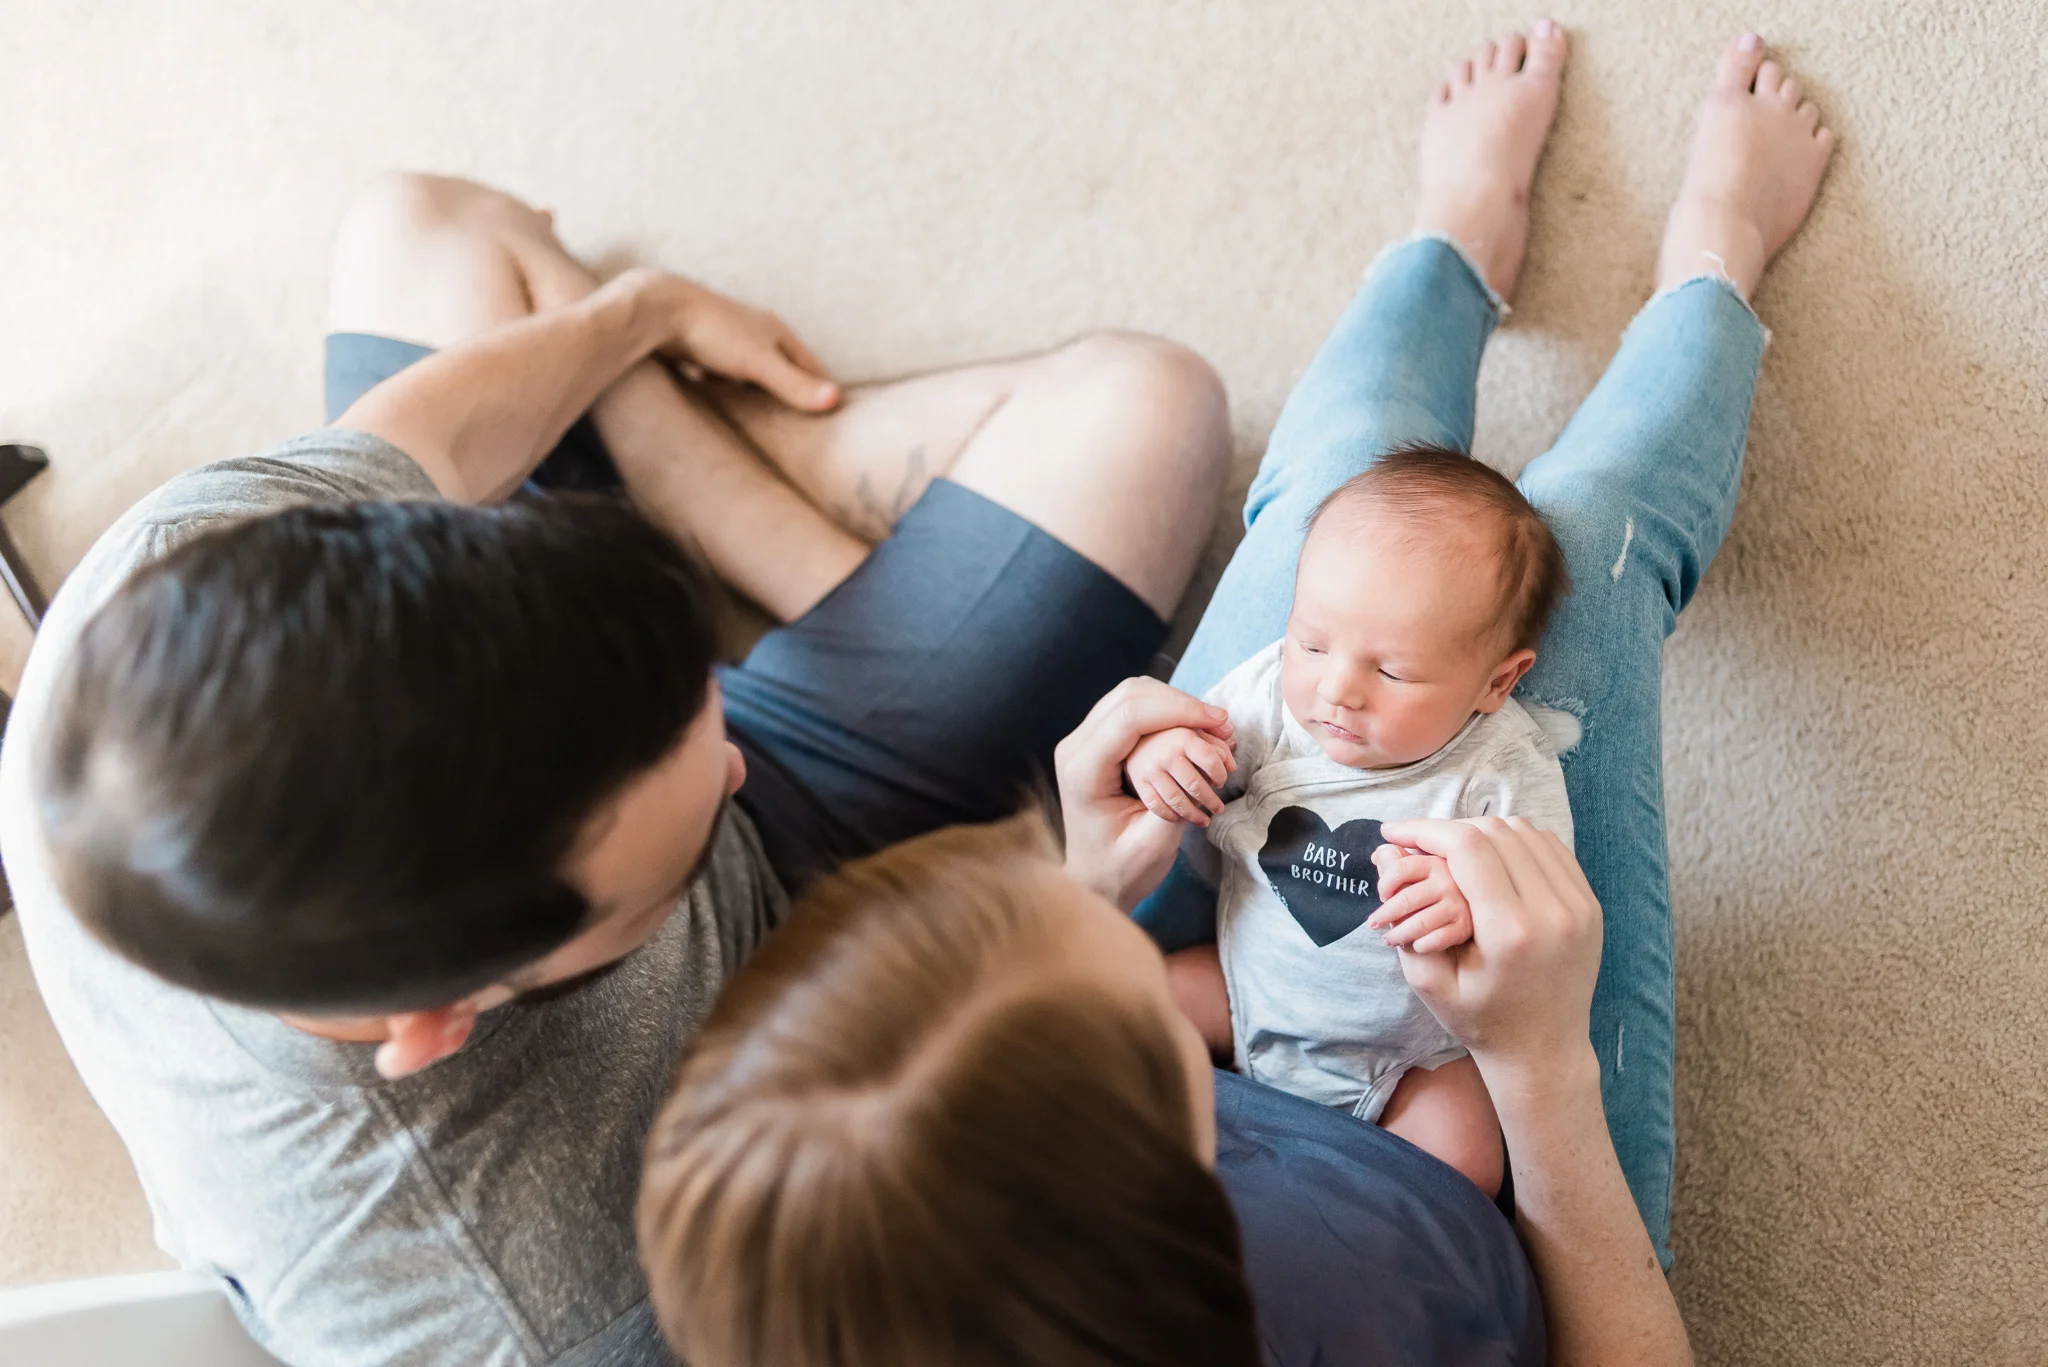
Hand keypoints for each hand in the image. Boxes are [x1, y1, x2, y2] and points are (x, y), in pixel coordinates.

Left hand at [624, 268, 840, 411]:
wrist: (657, 310)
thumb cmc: (712, 333)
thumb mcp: (758, 363)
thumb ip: (793, 384)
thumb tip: (835, 400)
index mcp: (774, 330)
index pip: (810, 364)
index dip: (822, 386)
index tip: (836, 411)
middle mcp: (753, 330)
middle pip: (783, 365)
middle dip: (793, 388)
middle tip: (806, 420)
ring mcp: (726, 338)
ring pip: (752, 369)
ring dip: (760, 389)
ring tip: (768, 418)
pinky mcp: (699, 348)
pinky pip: (722, 374)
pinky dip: (729, 389)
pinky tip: (724, 404)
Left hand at [1055, 678, 1234, 909]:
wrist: (1093, 880)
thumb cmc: (1121, 871)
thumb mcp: (1152, 846)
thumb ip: (1175, 802)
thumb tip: (1202, 757)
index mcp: (1083, 772)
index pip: (1128, 718)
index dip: (1178, 711)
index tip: (1218, 722)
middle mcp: (1075, 748)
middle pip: (1129, 696)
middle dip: (1181, 702)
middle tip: (1222, 722)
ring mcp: (1082, 741)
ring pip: (1131, 694)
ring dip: (1175, 701)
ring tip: (1214, 723)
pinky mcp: (1095, 741)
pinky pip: (1131, 707)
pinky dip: (1165, 709)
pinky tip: (1194, 724)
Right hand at [1126, 725, 1235, 826]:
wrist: (1137, 735)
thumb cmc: (1176, 735)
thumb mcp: (1198, 730)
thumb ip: (1219, 743)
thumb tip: (1232, 766)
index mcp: (1184, 736)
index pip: (1211, 760)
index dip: (1221, 775)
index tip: (1221, 782)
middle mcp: (1166, 753)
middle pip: (1195, 785)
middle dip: (1211, 801)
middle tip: (1218, 808)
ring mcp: (1150, 769)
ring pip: (1176, 800)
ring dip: (1194, 815)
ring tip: (1205, 820)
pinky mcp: (1138, 782)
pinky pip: (1156, 806)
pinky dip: (1171, 816)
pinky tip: (1181, 818)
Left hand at [1366, 846, 1471, 951]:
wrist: (1466, 919)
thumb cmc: (1431, 895)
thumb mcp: (1416, 875)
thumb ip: (1396, 863)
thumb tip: (1379, 854)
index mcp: (1433, 863)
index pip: (1401, 868)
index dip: (1385, 883)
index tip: (1380, 895)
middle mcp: (1448, 882)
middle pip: (1407, 898)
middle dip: (1385, 914)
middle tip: (1373, 924)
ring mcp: (1459, 904)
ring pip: (1420, 922)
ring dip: (1399, 934)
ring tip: (1388, 940)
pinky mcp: (1465, 926)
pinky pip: (1438, 938)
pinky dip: (1423, 944)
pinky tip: (1415, 946)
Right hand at [1376, 816, 1600, 1071]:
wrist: (1543, 1049)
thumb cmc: (1480, 1020)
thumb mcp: (1429, 980)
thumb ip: (1402, 916)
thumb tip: (1387, 852)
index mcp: (1510, 933)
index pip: (1467, 848)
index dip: (1425, 830)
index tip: (1394, 831)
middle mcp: (1552, 912)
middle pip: (1495, 832)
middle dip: (1449, 830)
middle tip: (1420, 845)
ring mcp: (1579, 905)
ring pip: (1524, 832)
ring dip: (1482, 832)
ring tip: (1452, 851)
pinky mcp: (1589, 904)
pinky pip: (1549, 847)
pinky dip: (1515, 841)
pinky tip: (1491, 858)